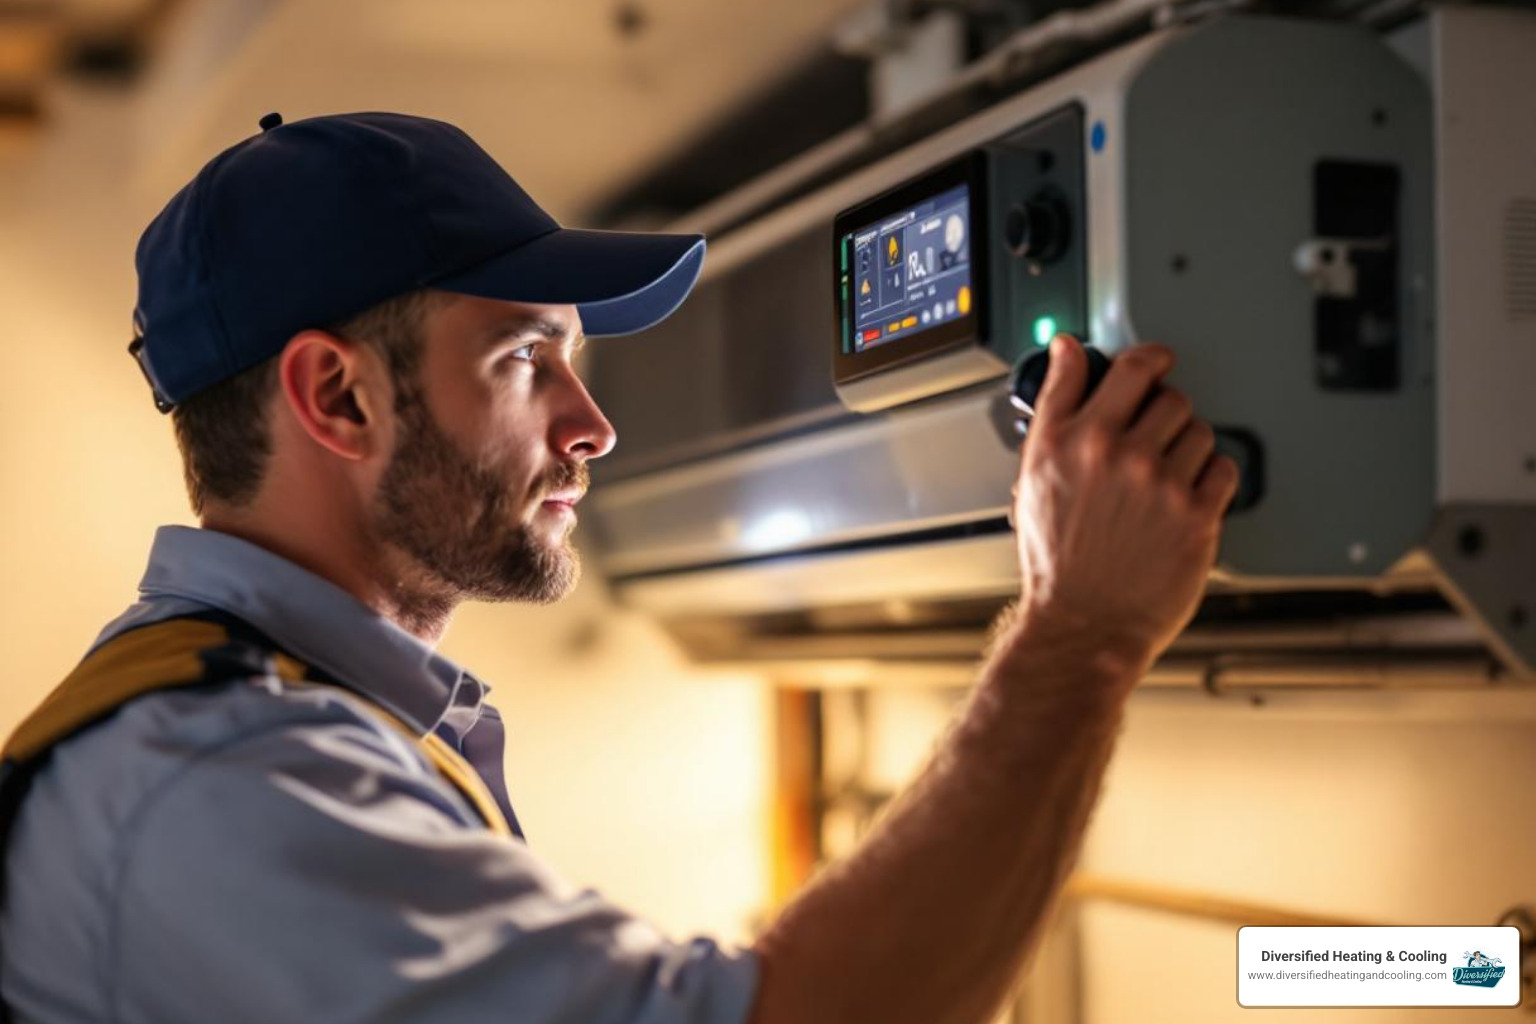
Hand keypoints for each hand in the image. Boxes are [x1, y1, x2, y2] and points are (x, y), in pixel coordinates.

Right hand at [1010, 335, 1238, 667]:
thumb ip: (1055, 401)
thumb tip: (1067, 350)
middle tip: (1151, 447)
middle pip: (1171, 398)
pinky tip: (1183, 502)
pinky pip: (1224, 470)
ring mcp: (1160, 483)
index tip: (1156, 361)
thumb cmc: (1058, 559)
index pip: (1128, 369)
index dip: (1149, 358)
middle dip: (1165, 417)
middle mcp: (1116, 454)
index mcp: (1073, 438)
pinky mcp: (1197, 514)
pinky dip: (1211, 482)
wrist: (1083, 624)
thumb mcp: (1034, 472)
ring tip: (1163, 485)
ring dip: (1189, 451)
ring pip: (1200, 432)